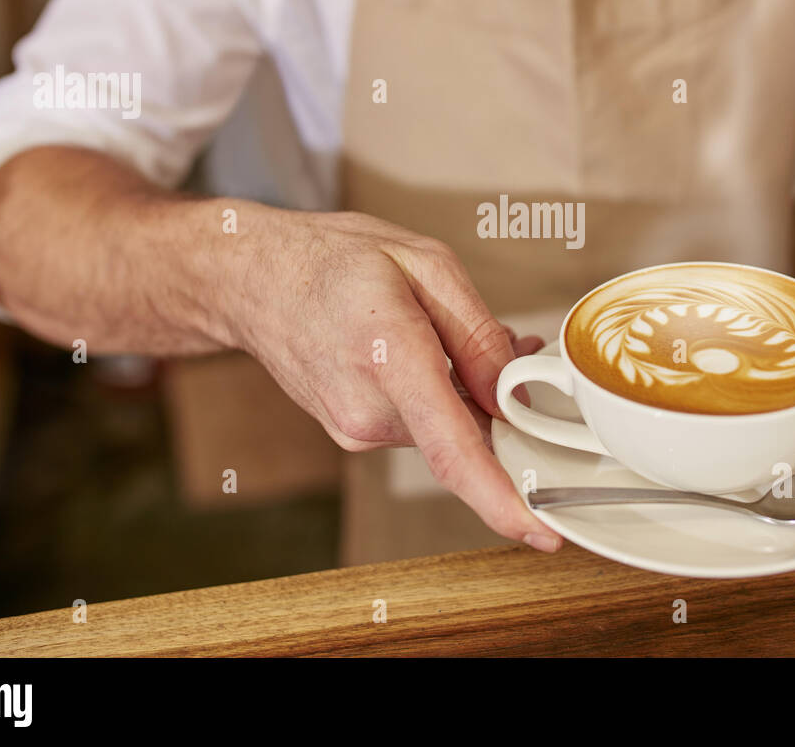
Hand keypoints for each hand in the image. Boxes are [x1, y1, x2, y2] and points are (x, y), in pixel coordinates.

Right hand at [225, 209, 562, 551]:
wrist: (254, 278)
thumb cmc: (333, 261)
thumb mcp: (426, 264)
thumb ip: (479, 334)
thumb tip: (514, 395)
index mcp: (391, 359)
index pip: (453, 451)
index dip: (502, 500)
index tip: (540, 534)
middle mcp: (368, 411)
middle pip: (468, 434)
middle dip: (504, 401)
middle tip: (515, 344)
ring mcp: (356, 430)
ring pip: (447, 428)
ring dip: (469, 393)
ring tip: (447, 330)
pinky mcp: (354, 434)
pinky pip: (421, 425)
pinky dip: (439, 397)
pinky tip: (424, 351)